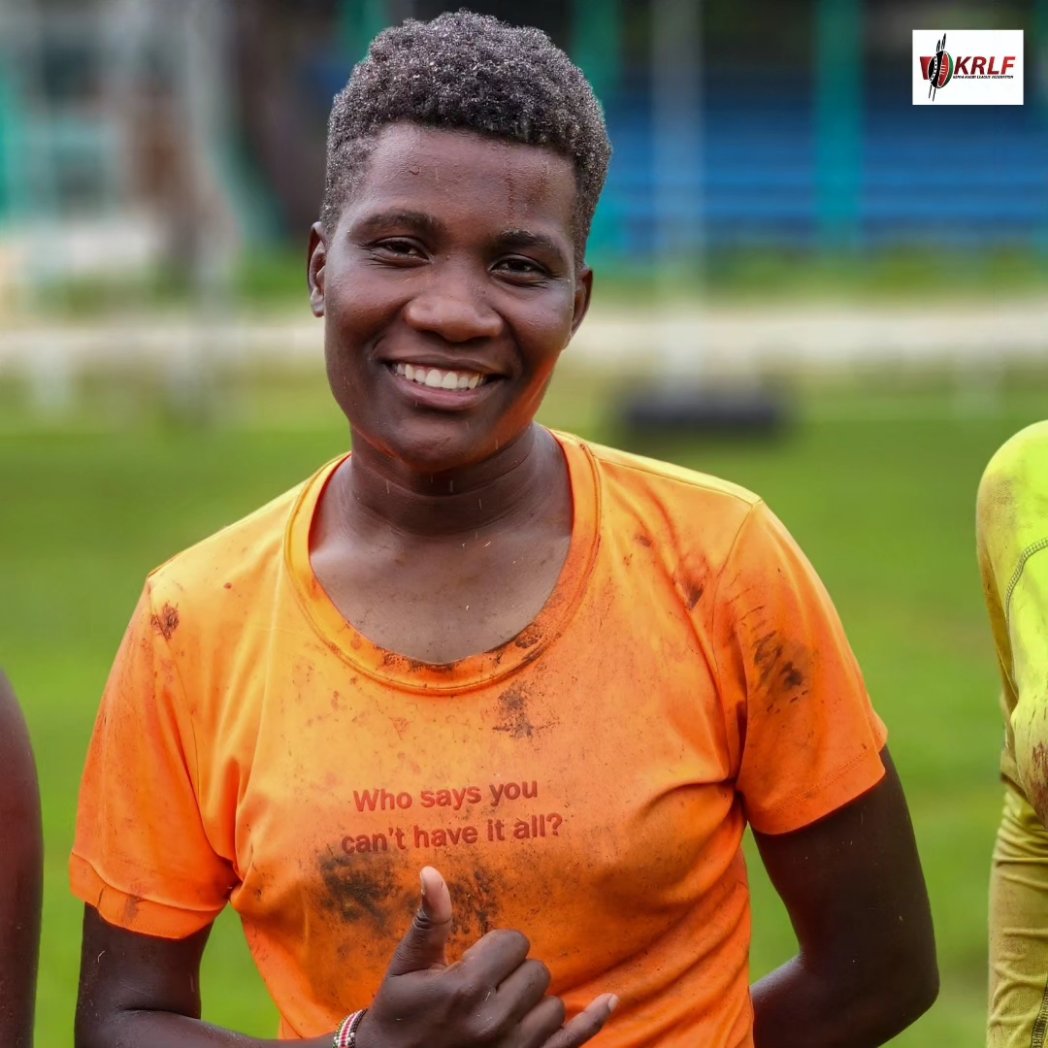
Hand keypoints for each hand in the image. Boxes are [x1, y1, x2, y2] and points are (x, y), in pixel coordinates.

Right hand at [355, 866, 616, 1047]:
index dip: (498, 946)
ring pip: (553, 1005)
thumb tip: (431, 872)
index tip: (477, 960)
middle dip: (515, 972)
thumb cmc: (398, 1016)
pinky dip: (593, 1020)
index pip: (514, 943)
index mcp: (466, 987)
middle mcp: (495, 1020)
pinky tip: (609, 1000)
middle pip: (537, 972)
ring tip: (502, 1008)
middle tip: (487, 985)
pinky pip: (572, 1042)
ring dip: (534, 1002)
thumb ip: (429, 921)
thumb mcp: (406, 967)